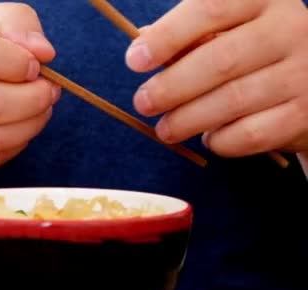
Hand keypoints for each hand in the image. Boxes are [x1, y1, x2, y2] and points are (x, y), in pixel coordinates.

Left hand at [126, 0, 307, 157]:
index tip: (134, 60)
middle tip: (143, 102)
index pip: (210, 9)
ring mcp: (302, 73)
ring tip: (165, 129)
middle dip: (171, 87)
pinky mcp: (304, 114)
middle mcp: (289, 30)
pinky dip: (221, 141)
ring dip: (188, 119)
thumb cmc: (254, 49)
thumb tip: (142, 43)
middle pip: (220, 61)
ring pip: (233, 100)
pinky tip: (209, 138)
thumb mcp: (228, 30)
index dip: (168, 36)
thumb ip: (189, 37)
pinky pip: (252, 133)